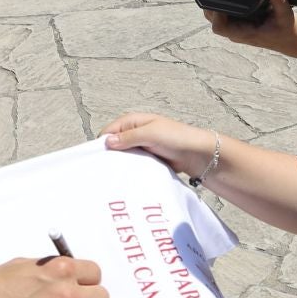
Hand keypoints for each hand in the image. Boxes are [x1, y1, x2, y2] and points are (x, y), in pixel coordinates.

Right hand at [100, 112, 217, 177]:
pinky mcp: (147, 158)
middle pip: (114, 144)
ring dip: (121, 163)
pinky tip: (127, 176)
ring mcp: (141, 146)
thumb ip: (128, 137)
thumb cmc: (176, 138)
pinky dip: (130, 168)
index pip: (108, 131)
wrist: (198, 154)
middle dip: (110, 155)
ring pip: (123, 155)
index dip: (102, 143)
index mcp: (133, 121)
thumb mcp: (150, 134)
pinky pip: (133, 163)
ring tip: (116, 175)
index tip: (98, 159)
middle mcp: (135, 132)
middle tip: (106, 170)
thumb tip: (107, 141)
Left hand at [206, 0, 296, 59]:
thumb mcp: (286, 14)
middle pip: (213, 21)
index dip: (216, 14)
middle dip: (212, 7)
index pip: (219, 27)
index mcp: (245, 33)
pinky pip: (224, 16)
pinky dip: (222, 6)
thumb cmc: (288, 31)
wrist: (291, 42)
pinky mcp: (239, 25)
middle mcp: (237, 33)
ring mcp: (237, 30)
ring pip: (216, 18)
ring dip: (216, 6)